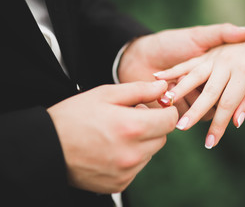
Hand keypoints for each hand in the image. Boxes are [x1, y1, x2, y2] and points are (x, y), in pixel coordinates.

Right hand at [47, 80, 177, 192]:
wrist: (47, 147)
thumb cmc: (74, 116)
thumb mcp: (105, 94)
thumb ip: (140, 90)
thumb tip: (163, 88)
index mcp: (132, 127)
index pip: (170, 120)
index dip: (165, 110)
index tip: (155, 107)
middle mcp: (132, 154)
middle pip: (162, 137)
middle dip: (153, 125)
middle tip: (130, 118)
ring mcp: (126, 172)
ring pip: (150, 153)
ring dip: (142, 142)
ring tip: (117, 134)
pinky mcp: (119, 184)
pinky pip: (137, 168)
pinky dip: (131, 158)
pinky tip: (111, 149)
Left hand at [118, 24, 244, 115]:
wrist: (138, 55)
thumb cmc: (170, 42)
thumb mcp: (198, 35)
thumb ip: (222, 33)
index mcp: (214, 70)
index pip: (232, 84)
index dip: (238, 87)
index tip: (232, 82)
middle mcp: (206, 87)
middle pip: (221, 103)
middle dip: (212, 102)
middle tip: (198, 97)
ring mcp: (192, 99)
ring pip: (206, 111)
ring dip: (194, 105)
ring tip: (172, 92)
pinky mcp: (178, 109)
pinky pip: (187, 114)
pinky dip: (179, 106)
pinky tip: (165, 94)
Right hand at [154, 27, 244, 148]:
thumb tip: (236, 123)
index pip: (228, 104)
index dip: (219, 126)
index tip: (210, 143)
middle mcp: (227, 63)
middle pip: (209, 92)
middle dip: (194, 112)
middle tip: (181, 128)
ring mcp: (215, 57)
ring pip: (194, 75)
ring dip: (179, 91)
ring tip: (166, 104)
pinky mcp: (206, 53)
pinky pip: (187, 62)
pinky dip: (172, 70)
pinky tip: (157, 77)